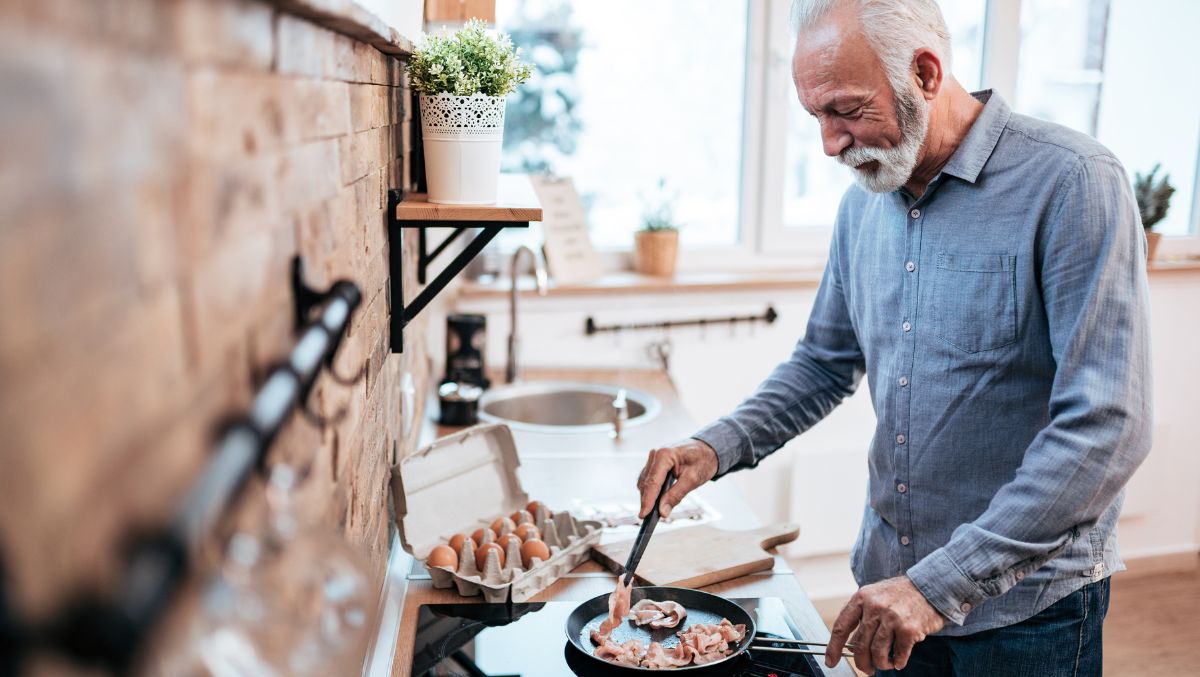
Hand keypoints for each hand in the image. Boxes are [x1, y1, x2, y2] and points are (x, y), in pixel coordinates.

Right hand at [636, 440, 718, 518]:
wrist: (706, 449)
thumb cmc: (702, 460)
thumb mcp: (692, 480)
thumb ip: (676, 495)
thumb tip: (662, 511)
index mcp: (664, 455)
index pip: (652, 482)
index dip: (647, 500)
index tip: (643, 515)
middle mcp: (655, 455)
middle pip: (646, 483)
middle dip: (647, 501)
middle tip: (649, 519)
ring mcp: (653, 459)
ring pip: (645, 483)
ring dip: (648, 497)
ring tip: (653, 512)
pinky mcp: (654, 464)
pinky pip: (648, 480)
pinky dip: (652, 491)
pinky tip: (656, 501)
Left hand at [825, 575, 944, 674]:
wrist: (930, 586)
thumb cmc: (899, 595)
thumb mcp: (874, 595)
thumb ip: (861, 615)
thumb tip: (848, 644)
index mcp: (861, 598)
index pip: (841, 627)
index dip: (834, 647)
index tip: (830, 661)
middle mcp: (874, 607)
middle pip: (859, 645)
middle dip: (862, 662)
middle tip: (867, 669)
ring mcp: (892, 618)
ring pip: (877, 653)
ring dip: (881, 664)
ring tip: (885, 664)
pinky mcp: (909, 629)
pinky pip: (899, 655)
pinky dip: (898, 662)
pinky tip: (899, 661)